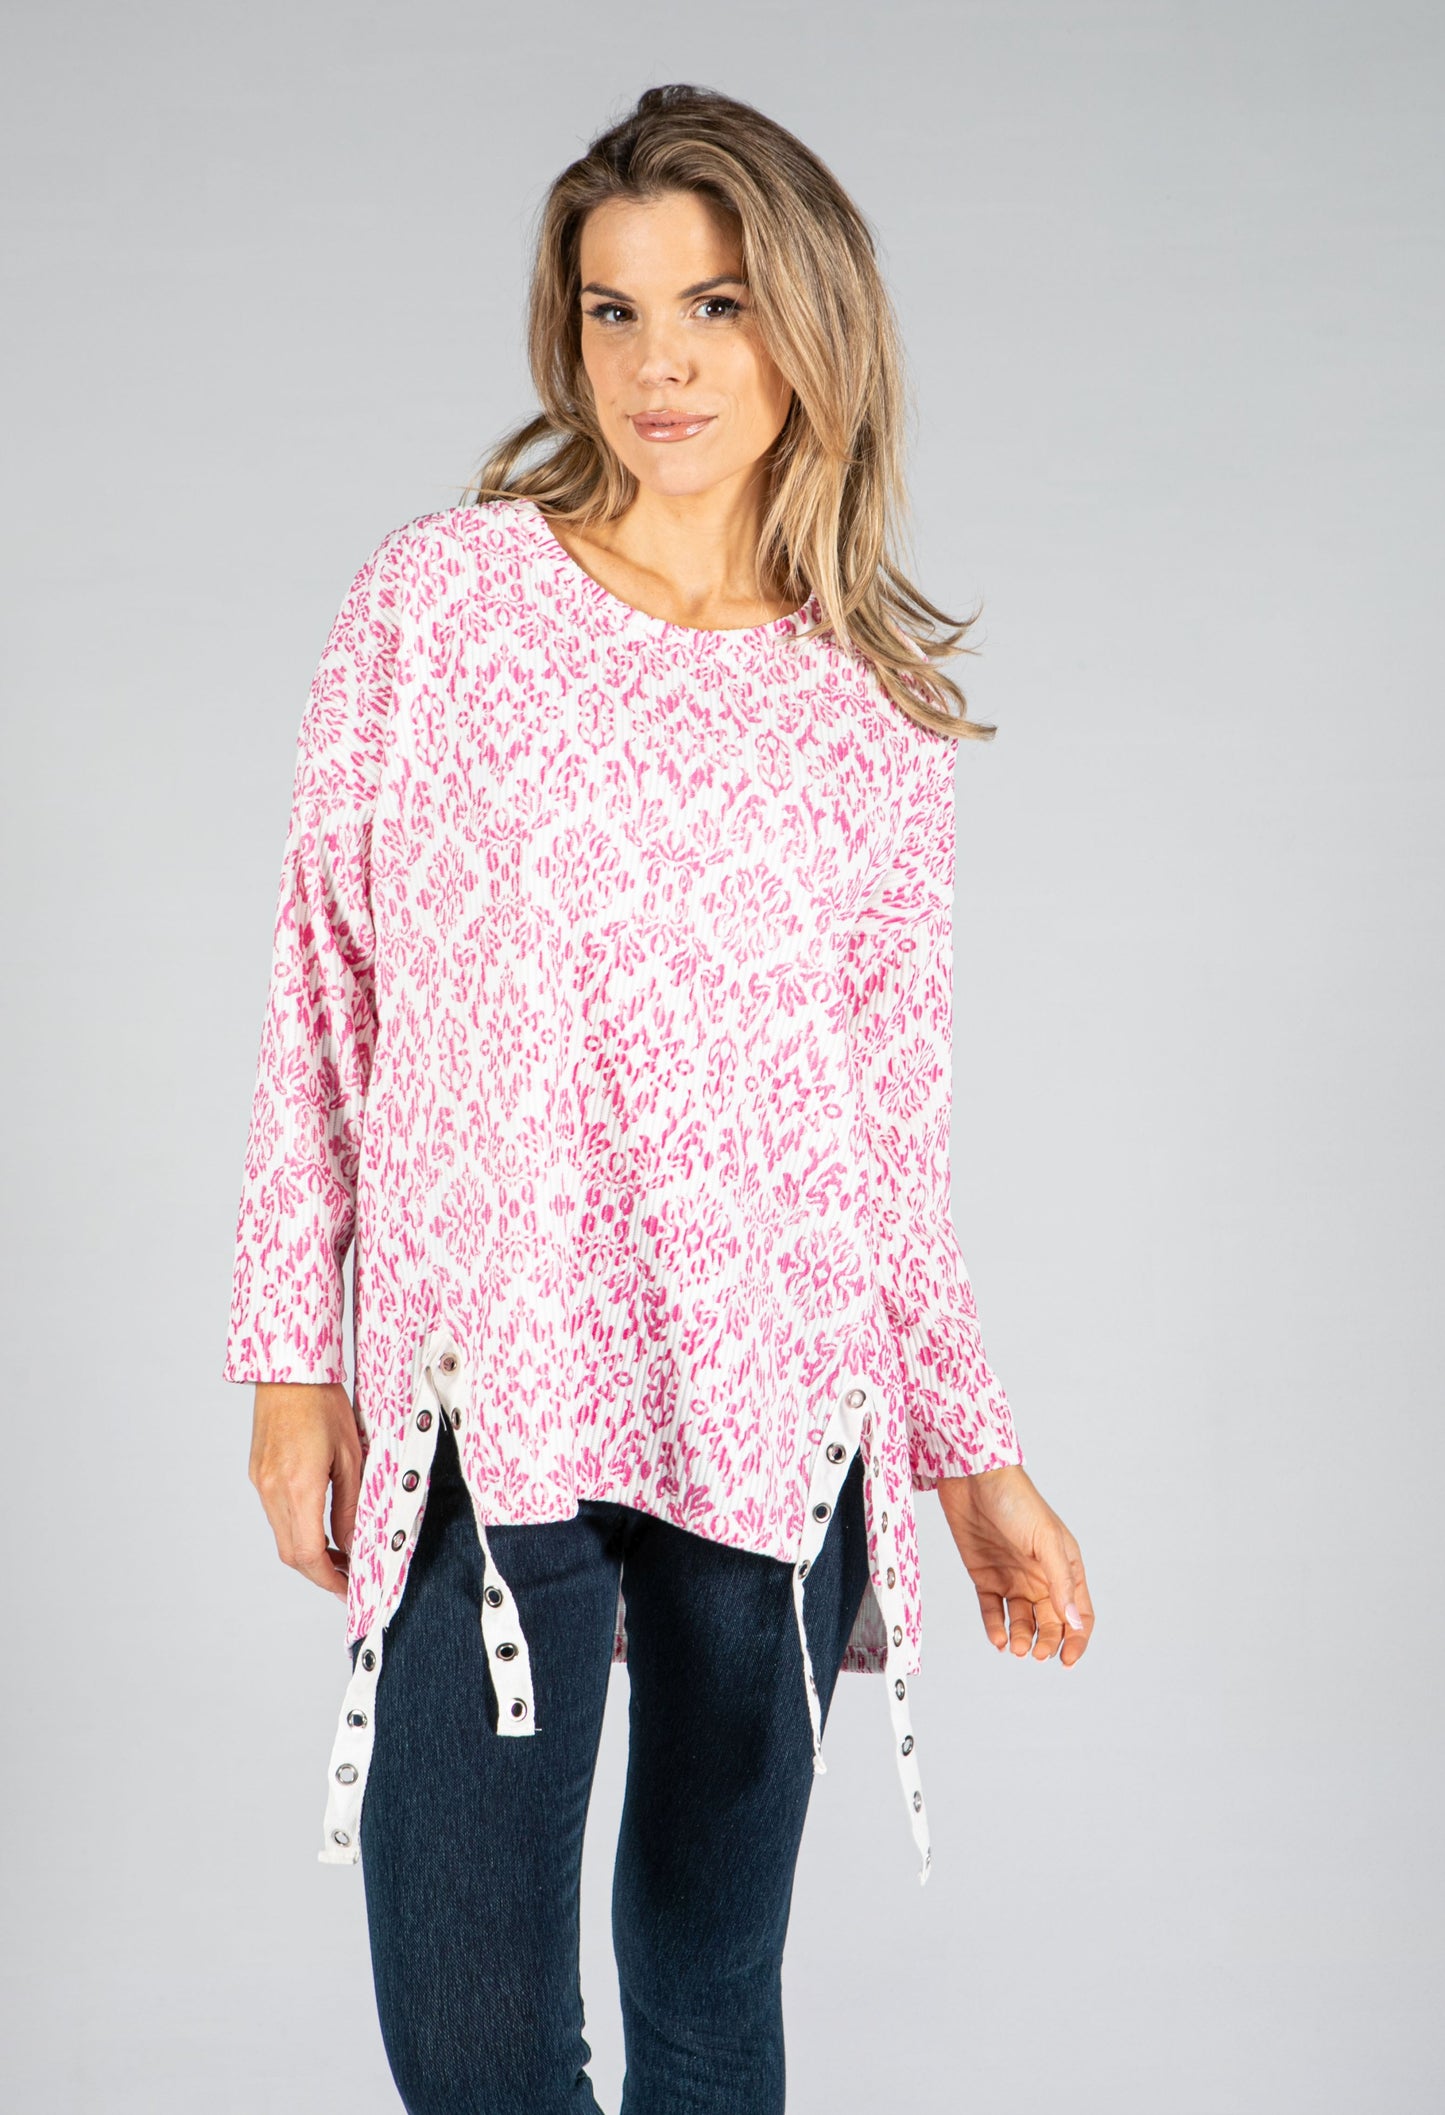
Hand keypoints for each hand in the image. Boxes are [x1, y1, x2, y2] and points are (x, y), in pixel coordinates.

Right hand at [249, 1381, 362, 1600]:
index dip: (329, 1579)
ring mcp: (261, 1482)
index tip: (350, 1588)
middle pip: (291, 1553)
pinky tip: (319, 1526)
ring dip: (308, 1553)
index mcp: (298, 1487)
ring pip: (281, 1537)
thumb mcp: (350, 1456)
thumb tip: (354, 1545)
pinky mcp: (258, 1473)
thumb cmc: (324, 1403)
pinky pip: (275, 1515)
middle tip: (348, 1577)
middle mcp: (273, 1490)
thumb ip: (350, 1506)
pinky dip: (297, 1530)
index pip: (308, 1554)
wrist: (288, 1370)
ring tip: (339, 1554)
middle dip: (320, 1572)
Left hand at [935, 1464, 1092, 1665]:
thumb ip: (1061, 1582)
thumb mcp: (1046, 1541)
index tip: (1067, 1660)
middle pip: (1050, 1623)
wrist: (972, 1479)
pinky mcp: (985, 1576)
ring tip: (1015, 1646)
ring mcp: (1012, 1577)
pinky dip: (995, 1628)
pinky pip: (993, 1611)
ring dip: (1021, 1637)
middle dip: (1046, 1642)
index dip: (1077, 1639)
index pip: (1079, 1613)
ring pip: (1022, 1621)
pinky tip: (998, 1638)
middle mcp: (1041, 1576)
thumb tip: (1075, 1622)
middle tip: (1034, 1652)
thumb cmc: (1017, 1501)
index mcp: (1065, 1566)